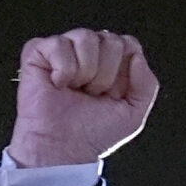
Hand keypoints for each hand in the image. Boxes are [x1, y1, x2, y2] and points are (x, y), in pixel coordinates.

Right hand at [7, 28, 159, 166]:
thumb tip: (136, 56)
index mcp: (112, 64)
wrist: (63, 148)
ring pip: (86, 37)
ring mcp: (65, 50)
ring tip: (76, 90)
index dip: (124, 71)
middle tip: (92, 94)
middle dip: (105, 74)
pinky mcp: (38, 52)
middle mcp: (89, 53)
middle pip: (111, 40)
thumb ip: (148, 84)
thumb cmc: (92, 134)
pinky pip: (58, 44)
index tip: (113, 94)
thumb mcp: (134, 114)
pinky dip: (62, 70)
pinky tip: (58, 84)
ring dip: (85, 72)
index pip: (129, 44)